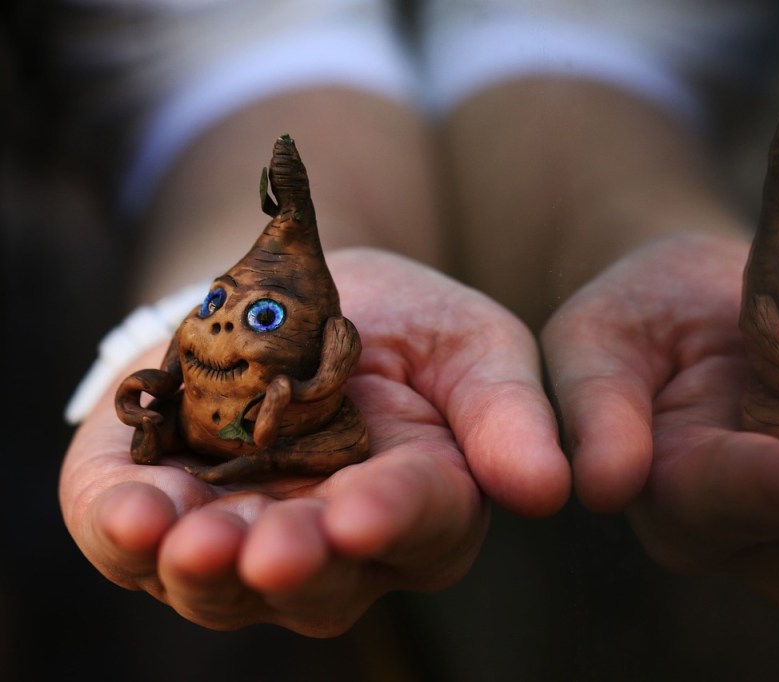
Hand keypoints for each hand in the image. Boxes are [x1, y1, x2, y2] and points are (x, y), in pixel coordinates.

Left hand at [60, 248, 569, 635]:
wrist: (289, 291)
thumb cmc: (396, 321)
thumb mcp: (464, 340)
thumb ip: (504, 408)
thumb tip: (549, 489)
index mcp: (422, 502)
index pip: (416, 522)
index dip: (390, 520)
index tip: (364, 513)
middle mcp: (333, 543)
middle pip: (317, 580)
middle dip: (292, 564)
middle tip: (273, 551)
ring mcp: (242, 532)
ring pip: (222, 585)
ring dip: (204, 569)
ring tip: (186, 538)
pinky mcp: (161, 506)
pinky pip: (131, 545)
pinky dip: (125, 533)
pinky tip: (131, 509)